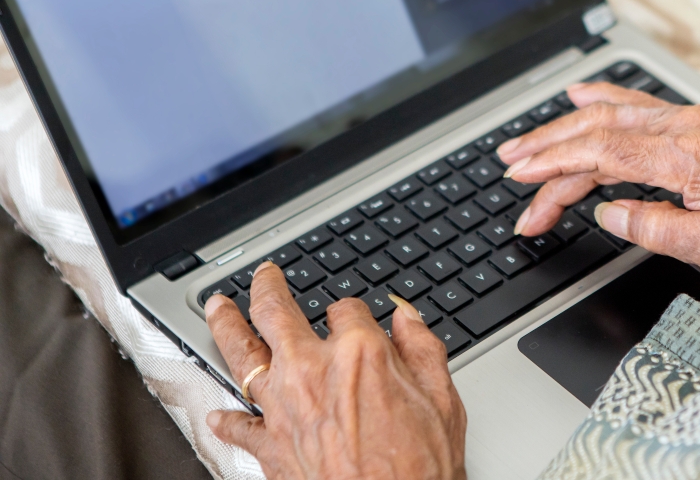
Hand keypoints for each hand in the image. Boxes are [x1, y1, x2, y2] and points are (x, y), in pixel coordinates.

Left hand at [204, 263, 465, 479]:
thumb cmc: (420, 470)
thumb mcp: (443, 399)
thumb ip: (423, 349)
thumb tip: (408, 318)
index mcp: (360, 353)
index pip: (346, 309)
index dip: (354, 311)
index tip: (358, 318)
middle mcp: (313, 372)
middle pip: (275, 312)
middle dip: (268, 288)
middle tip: (265, 277)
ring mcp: (284, 409)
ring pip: (241, 354)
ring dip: (225, 325)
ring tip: (218, 308)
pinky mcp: (269, 448)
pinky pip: (237, 427)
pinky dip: (225, 420)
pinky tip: (219, 414)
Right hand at [499, 83, 699, 277]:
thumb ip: (657, 230)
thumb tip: (609, 214)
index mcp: (686, 162)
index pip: (600, 157)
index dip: (554, 168)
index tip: (522, 183)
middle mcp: (685, 130)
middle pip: (597, 133)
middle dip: (546, 151)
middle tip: (510, 169)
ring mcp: (692, 120)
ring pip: (613, 115)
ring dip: (564, 128)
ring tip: (526, 142)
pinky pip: (640, 102)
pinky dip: (604, 98)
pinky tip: (581, 95)